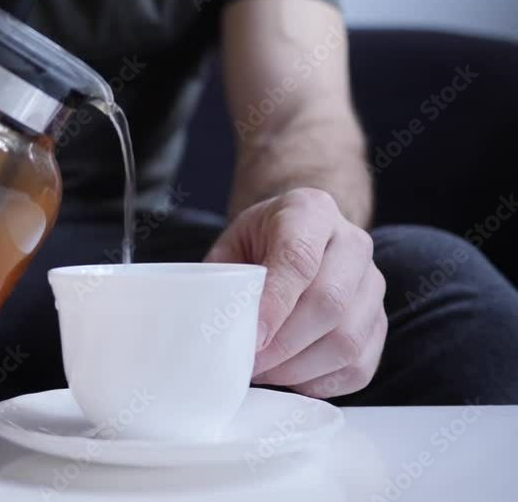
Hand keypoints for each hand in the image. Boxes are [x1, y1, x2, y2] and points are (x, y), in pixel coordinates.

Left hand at [205, 188, 386, 397]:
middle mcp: (352, 243)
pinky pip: (358, 366)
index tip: (251, 338)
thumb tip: (217, 332)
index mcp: (310, 211)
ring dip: (299, 369)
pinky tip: (290, 378)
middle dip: (282, 345)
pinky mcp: (378, 320)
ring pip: (348, 340)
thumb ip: (224, 280)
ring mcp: (373, 283)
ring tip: (264, 373)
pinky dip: (320, 382)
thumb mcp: (232, 245)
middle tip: (248, 363)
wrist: (298, 236)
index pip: (299, 259)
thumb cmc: (258, 243)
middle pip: (329, 303)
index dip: (274, 305)